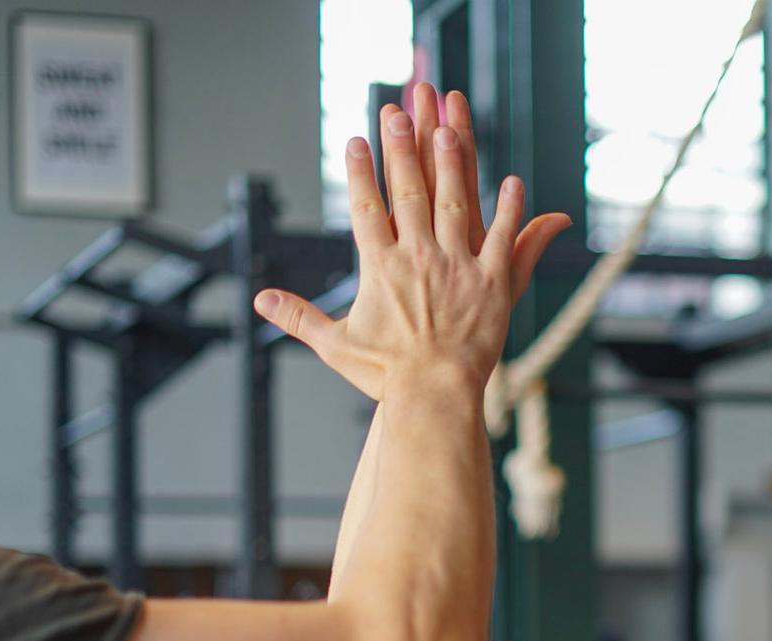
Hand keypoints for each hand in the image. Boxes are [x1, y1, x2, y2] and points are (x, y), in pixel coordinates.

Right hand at [255, 85, 570, 400]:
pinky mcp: (491, 285)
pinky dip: (509, 211)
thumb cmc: (385, 376)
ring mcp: (457, 269)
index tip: (355, 139)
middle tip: (397, 110)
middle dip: (402, 148)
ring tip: (446, 129)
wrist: (433, 398)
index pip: (366, 210)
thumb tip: (260, 299)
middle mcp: (419, 260)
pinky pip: (503, 240)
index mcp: (381, 269)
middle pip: (409, 193)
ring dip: (451, 164)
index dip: (360, 173)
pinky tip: (512, 181)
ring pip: (455, 205)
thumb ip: (298, 316)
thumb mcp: (335, 345)